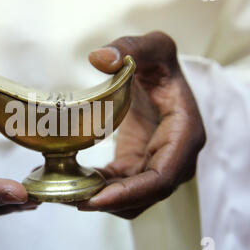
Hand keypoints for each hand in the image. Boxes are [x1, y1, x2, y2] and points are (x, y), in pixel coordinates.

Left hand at [78, 31, 205, 218]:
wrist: (161, 78)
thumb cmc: (161, 65)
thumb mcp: (154, 47)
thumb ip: (131, 48)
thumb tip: (99, 58)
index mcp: (184, 134)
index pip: (163, 177)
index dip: (132, 192)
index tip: (97, 199)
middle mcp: (176, 157)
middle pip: (146, 194)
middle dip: (110, 202)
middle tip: (70, 199)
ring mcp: (158, 164)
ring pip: (133, 198)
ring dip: (102, 200)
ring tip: (65, 192)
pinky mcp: (140, 165)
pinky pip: (121, 186)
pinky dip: (100, 189)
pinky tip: (74, 181)